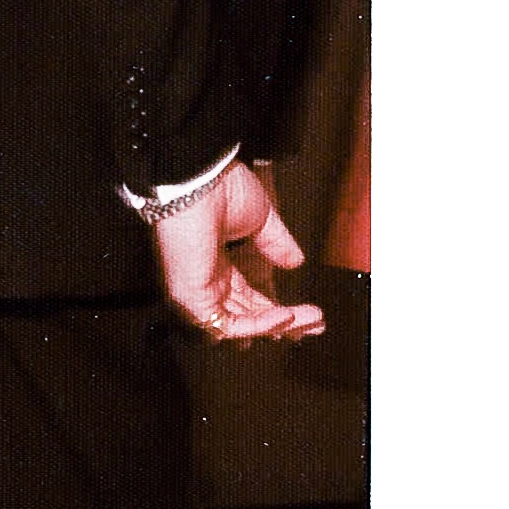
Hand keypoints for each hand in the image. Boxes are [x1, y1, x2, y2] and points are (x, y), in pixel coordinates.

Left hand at [149, 158, 326, 344]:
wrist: (200, 182)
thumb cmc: (221, 189)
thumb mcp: (260, 219)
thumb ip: (277, 244)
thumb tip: (296, 261)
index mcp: (220, 262)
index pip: (250, 298)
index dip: (279, 310)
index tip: (310, 314)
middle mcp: (209, 279)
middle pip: (249, 316)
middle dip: (285, 325)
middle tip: (315, 326)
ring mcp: (199, 290)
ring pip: (241, 325)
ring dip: (279, 326)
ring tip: (310, 321)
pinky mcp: (193, 297)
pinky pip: (228, 324)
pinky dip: (259, 325)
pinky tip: (286, 316)